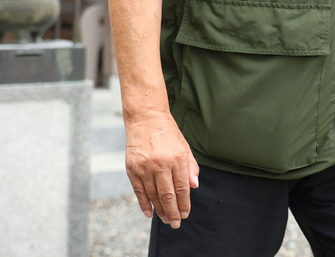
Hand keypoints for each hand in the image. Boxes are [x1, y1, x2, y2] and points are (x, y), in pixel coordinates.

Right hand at [125, 111, 199, 227]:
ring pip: (153, 196)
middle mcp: (161, 164)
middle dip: (173, 212)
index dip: (184, 203)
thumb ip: (190, 166)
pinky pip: (139, 191)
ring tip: (166, 219)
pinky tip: (150, 213)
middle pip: (168, 195)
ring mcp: (145, 167)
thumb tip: (194, 186)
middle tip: (176, 223)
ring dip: (160, 210)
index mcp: (177, 158)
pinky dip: (144, 204)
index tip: (186, 213)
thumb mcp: (184, 146)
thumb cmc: (168, 133)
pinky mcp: (132, 169)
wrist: (146, 119)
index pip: (182, 187)